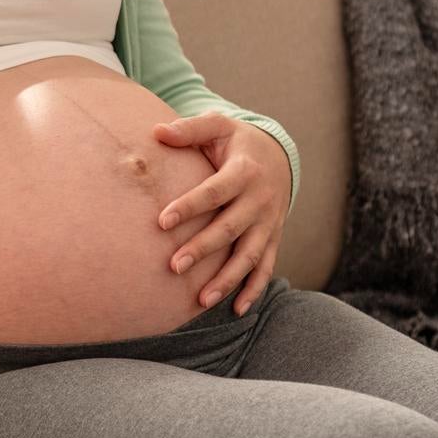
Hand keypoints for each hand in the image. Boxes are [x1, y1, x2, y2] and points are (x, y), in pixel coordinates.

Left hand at [152, 112, 288, 315]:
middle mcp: (260, 200)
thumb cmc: (236, 141)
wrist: (280, 154)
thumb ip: (189, 129)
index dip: (189, 206)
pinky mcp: (273, 237)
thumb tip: (157, 131)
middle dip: (203, 248)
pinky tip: (237, 310)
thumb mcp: (218, 126)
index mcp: (244, 171)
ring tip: (201, 300)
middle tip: (175, 266)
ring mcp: (269, 222)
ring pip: (250, 255)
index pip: (214, 192)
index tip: (162, 222)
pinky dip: (254, 290)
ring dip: (227, 279)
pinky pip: (266, 267)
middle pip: (230, 228)